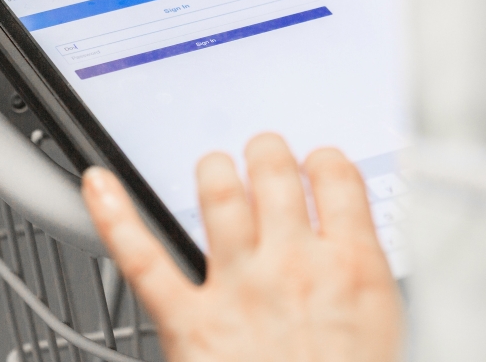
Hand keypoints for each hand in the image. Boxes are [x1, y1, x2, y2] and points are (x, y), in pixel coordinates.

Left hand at [81, 132, 401, 361]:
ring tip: (214, 167)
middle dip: (266, 152)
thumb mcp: (387, 333)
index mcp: (352, 268)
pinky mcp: (187, 322)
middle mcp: (292, 266)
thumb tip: (353, 245)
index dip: (324, 161)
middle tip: (263, 153)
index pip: (338, 177)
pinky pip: (142, 257)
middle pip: (273, 174)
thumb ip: (364, 280)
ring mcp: (236, 289)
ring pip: (217, 196)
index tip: (318, 164)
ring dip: (213, 170)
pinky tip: (98, 186)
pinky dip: (113, 216)